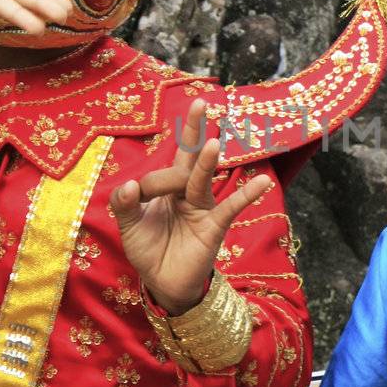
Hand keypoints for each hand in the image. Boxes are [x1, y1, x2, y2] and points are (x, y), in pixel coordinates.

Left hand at [110, 98, 270, 315]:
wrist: (164, 284)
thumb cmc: (148, 251)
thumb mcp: (128, 227)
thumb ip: (125, 204)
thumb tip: (130, 184)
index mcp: (165, 188)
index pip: (160, 173)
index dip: (148, 184)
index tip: (139, 197)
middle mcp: (186, 192)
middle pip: (188, 158)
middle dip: (193, 131)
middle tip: (200, 102)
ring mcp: (202, 207)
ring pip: (202, 180)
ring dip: (207, 163)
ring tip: (214, 143)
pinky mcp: (213, 226)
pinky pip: (231, 207)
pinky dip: (246, 195)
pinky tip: (262, 182)